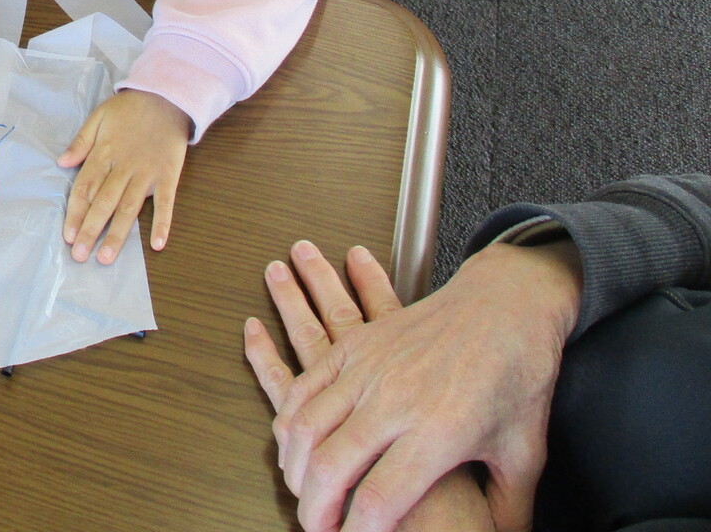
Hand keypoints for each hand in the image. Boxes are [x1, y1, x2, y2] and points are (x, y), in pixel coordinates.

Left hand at [57, 89, 189, 264]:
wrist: (167, 96)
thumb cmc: (130, 109)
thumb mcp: (99, 117)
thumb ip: (81, 142)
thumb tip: (61, 163)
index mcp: (104, 154)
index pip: (85, 189)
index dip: (75, 213)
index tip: (68, 236)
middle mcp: (123, 167)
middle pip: (104, 203)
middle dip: (91, 230)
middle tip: (80, 256)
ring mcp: (147, 173)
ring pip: (129, 208)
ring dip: (118, 235)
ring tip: (106, 257)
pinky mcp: (168, 175)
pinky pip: (165, 203)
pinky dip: (162, 223)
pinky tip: (157, 245)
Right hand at [269, 239, 580, 531]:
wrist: (505, 304)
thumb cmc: (519, 378)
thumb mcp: (525, 455)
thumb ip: (510, 509)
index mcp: (439, 433)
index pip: (379, 500)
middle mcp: (396, 401)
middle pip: (330, 467)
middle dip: (314, 510)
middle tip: (316, 529)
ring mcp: (369, 369)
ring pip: (304, 426)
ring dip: (293, 467)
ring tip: (300, 491)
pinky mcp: (356, 347)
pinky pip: (302, 386)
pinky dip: (289, 421)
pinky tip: (293, 442)